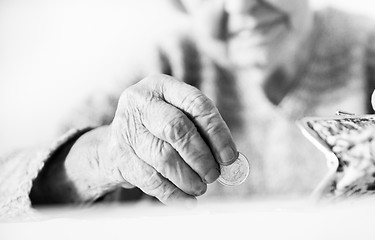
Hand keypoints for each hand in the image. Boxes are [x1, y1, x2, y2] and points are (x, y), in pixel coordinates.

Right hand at [60, 74, 237, 205]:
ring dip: (189, 178)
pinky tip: (188, 200)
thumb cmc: (158, 128)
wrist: (114, 143)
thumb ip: (202, 131)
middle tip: (214, 174)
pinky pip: (151, 181)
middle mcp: (140, 103)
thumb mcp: (177, 114)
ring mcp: (126, 130)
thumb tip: (227, 159)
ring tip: (201, 187)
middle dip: (201, 157)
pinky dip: (174, 194)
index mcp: (161, 86)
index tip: (229, 156)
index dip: (217, 132)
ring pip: (164, 157)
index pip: (196, 104)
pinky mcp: (119, 157)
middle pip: (177, 129)